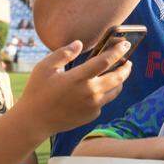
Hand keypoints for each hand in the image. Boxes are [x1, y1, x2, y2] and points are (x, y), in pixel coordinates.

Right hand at [11, 39, 132, 138]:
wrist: (35, 120)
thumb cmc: (37, 91)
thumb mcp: (44, 68)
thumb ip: (63, 54)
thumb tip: (79, 43)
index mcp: (78, 78)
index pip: (105, 61)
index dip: (118, 51)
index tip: (125, 44)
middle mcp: (90, 92)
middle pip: (117, 77)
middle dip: (125, 67)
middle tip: (128, 61)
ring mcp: (93, 105)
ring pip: (115, 90)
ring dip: (120, 80)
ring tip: (119, 73)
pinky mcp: (93, 114)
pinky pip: (104, 101)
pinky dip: (105, 92)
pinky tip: (99, 88)